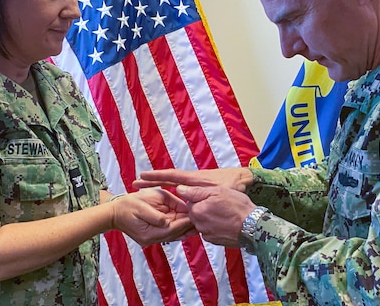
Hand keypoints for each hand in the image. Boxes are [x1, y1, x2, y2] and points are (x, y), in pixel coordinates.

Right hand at [110, 188, 194, 245]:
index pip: (174, 228)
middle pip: (176, 233)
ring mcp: (152, 239)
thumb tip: (170, 220)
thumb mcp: (143, 205)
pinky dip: (179, 230)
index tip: (198, 214)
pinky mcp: (152, 236)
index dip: (186, 220)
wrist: (114, 213)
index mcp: (151, 232)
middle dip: (189, 226)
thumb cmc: (128, 205)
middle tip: (205, 218)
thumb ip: (158, 214)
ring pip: (174, 235)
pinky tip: (188, 226)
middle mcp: (153, 239)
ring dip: (186, 229)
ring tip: (201, 222)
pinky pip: (169, 233)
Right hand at [133, 168, 253, 191]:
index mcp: (194, 179)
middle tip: (135, 183)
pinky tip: (164, 202)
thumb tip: (179, 190)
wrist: (245, 182)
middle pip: (168, 181)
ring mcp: (195, 187)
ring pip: (173, 188)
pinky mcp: (199, 193)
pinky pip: (181, 194)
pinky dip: (170, 195)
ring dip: (159, 189)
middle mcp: (192, 182)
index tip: (141, 176)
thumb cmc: (232, 185)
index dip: (156, 177)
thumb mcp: (216, 189)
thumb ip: (199, 191)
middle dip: (152, 182)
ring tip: (143, 192)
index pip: (171, 176)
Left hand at [175, 185, 256, 247]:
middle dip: (204, 207)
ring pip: (202, 221)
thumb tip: (180, 189)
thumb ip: (196, 191)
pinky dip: (215, 226)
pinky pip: (209, 230)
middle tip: (220, 204)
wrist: (253, 226)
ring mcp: (206, 234)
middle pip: (195, 212)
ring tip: (224, 213)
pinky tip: (225, 222)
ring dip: (210, 217)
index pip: (190, 200)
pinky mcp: (214, 241)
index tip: (212, 197)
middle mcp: (199, 224)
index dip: (201, 197)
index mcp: (197, 210)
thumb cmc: (238, 207)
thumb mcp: (218, 191)